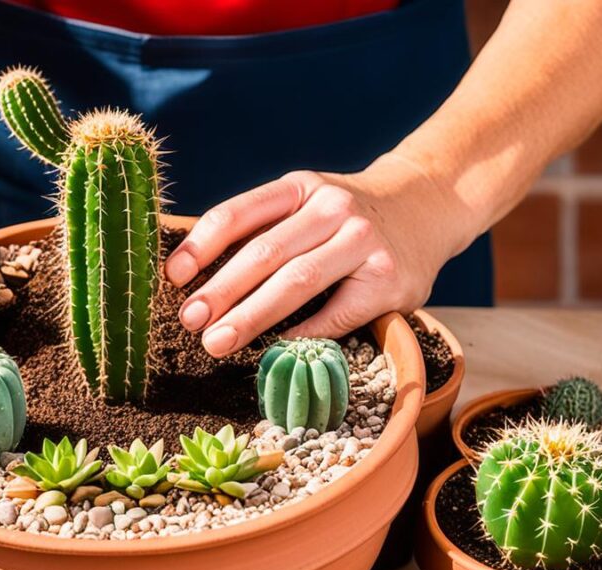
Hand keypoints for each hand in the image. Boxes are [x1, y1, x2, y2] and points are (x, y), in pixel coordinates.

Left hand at [164, 158, 465, 356]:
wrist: (428, 205)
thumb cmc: (344, 216)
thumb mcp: (305, 201)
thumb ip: (262, 228)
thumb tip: (192, 277)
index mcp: (300, 186)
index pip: (240, 212)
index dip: (201, 245)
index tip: (173, 277)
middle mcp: (332, 208)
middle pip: (265, 252)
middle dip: (221, 291)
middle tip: (189, 321)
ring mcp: (363, 242)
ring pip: (297, 282)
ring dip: (251, 316)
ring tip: (216, 342)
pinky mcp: (388, 280)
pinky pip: (336, 314)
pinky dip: (301, 334)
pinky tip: (274, 350)